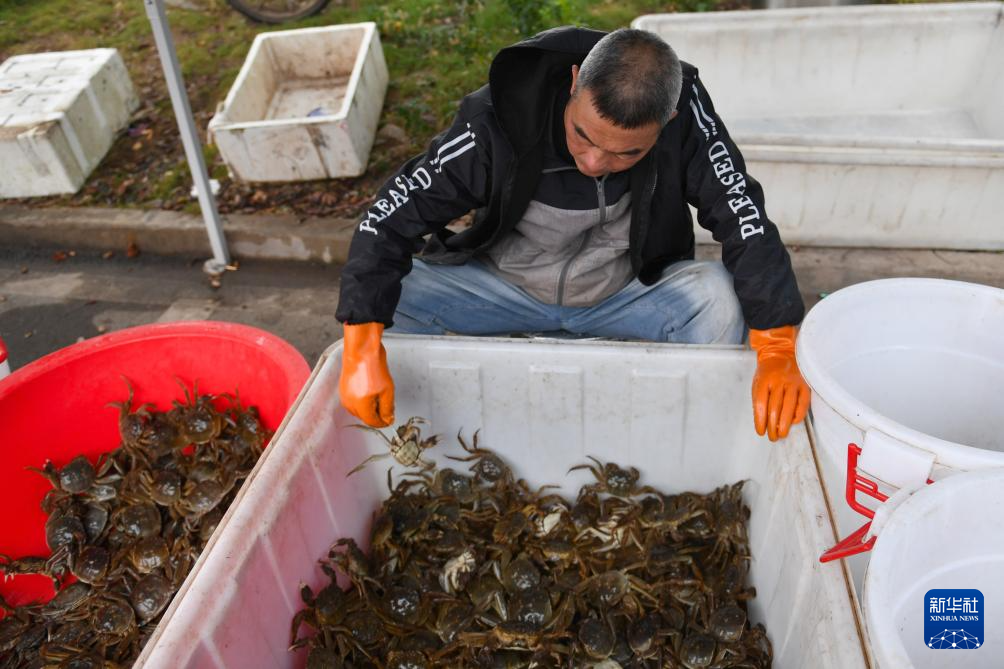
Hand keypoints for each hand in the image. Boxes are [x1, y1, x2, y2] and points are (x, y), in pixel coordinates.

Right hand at [339, 322, 394, 426]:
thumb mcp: (387, 390)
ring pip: (359, 411)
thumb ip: (388, 408)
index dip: (383, 422)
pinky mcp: (343, 390)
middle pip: (365, 418)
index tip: (390, 419)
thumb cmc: (372, 366)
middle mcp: (349, 403)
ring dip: (369, 408)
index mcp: (360, 405)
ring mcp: (344, 397)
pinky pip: (354, 402)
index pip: (372, 422)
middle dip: (376, 415)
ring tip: (378, 396)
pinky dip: (362, 401)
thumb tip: (388, 419)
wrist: (361, 351)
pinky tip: (370, 392)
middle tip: (387, 406)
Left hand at [750, 326, 809, 440]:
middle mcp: (779, 381)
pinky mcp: (804, 385)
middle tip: (772, 437)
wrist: (781, 353)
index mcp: (764, 380)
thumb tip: (762, 421)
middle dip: (773, 426)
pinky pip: (803, 403)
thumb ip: (758, 400)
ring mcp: (793, 383)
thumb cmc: (767, 371)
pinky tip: (793, 422)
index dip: (760, 420)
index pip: (761, 404)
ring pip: (789, 407)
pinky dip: (798, 415)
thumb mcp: (757, 382)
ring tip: (781, 434)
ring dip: (785, 424)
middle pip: (775, 408)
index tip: (760, 431)